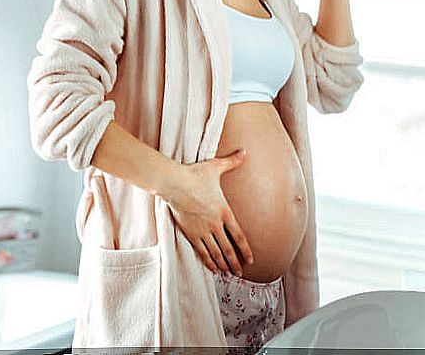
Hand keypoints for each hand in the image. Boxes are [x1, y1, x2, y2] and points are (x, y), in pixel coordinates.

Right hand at [160, 150, 253, 274]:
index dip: (246, 250)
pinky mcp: (190, 232)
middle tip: (240, 272)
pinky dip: (208, 261)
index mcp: (224, 211)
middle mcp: (215, 224)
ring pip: (215, 252)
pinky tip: (212, 267)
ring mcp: (202, 230)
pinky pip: (201, 251)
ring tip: (228, 273)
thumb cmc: (194, 175)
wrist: (173, 182)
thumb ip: (232, 162)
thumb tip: (244, 152)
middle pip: (228, 249)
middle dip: (235, 262)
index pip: (239, 236)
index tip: (251, 260)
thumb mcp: (215, 167)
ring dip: (223, 264)